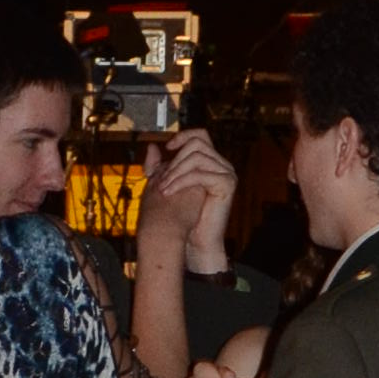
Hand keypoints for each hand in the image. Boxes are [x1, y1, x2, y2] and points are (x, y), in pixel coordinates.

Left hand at [134, 130, 238, 278]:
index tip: (168, 148)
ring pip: (197, 157)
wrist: (194, 242)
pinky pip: (200, 174)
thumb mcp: (166, 186)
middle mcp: (221, 164)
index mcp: (210, 162)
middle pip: (197, 144)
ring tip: (164, 189)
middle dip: (175, 161)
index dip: (183, 136)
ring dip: (175, 172)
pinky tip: (169, 192)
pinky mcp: (226, 184)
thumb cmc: (183, 218)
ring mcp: (226, 173)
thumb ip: (158, 167)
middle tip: (162, 180)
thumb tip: (152, 146)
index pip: (200, 135)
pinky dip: (181, 182)